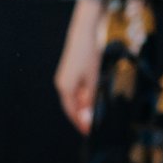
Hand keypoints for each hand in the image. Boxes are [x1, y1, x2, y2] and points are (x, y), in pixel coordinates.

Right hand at [53, 0, 105, 134]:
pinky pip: (78, 88)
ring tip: (100, 111)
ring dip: (87, 105)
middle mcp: (62, 84)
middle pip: (73, 106)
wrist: (85, 29)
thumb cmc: (89, 53)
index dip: (81, 123)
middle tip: (98, 124)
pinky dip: (87, 94)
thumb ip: (91, 99)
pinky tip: (97, 94)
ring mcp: (66, 77)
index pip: (72, 113)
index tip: (91, 133)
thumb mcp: (93, 78)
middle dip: (84, 115)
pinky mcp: (71, 70)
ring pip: (76, 97)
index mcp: (65, 88)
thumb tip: (88, 119)